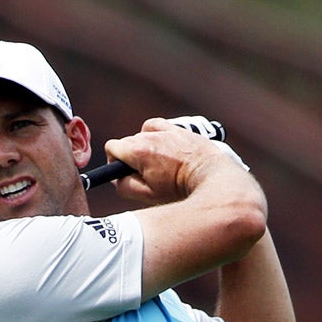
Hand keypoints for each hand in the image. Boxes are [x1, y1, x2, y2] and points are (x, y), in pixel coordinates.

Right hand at [103, 117, 249, 206]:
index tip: (124, 173)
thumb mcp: (147, 195)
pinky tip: (163, 146)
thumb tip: (117, 178)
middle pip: (127, 142)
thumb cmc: (179, 190)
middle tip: (146, 175)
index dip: (114, 162)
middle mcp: (150, 135)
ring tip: (157, 163)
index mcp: (139, 150)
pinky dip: (156, 133)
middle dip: (131, 157)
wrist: (210, 177)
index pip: (112, 147)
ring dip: (145, 146)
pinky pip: (158, 125)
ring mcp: (165, 130)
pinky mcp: (178, 129)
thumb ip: (125, 186)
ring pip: (142, 134)